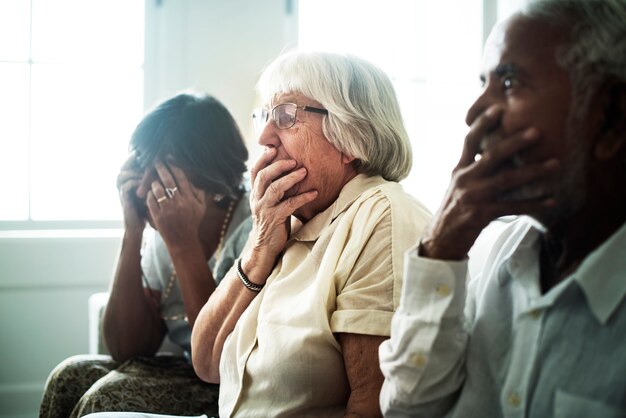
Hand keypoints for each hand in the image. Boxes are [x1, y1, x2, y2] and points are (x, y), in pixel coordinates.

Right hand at [116, 152, 146, 231]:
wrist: (137, 227)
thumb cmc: (145, 210)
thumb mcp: (150, 193)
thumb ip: (152, 181)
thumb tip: (164, 168)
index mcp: (129, 182)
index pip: (129, 165)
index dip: (134, 158)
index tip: (144, 151)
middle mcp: (123, 185)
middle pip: (123, 167)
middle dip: (131, 160)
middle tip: (140, 154)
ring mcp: (122, 192)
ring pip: (122, 174)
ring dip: (135, 171)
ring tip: (145, 169)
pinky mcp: (124, 199)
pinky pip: (126, 186)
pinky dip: (135, 181)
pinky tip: (143, 180)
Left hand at [146, 161, 206, 249]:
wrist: (182, 241)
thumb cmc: (192, 223)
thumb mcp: (201, 208)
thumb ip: (200, 193)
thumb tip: (195, 180)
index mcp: (190, 199)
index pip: (181, 178)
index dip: (174, 166)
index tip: (169, 158)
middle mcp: (179, 203)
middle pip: (168, 180)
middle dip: (161, 168)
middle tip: (156, 160)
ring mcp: (167, 209)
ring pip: (158, 189)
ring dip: (154, 181)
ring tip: (152, 178)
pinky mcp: (158, 216)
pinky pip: (150, 200)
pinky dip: (149, 194)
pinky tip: (149, 192)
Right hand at [245, 148, 317, 278]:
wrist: (265, 247)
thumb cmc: (272, 222)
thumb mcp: (270, 203)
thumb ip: (274, 188)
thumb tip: (289, 170)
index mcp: (255, 193)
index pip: (254, 171)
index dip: (263, 158)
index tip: (273, 148)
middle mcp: (257, 199)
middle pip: (263, 176)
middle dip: (279, 165)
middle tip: (294, 160)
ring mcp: (264, 209)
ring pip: (275, 188)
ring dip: (290, 178)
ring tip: (304, 172)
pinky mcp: (274, 219)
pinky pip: (289, 205)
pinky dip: (302, 198)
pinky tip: (314, 193)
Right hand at [420, 106, 559, 259]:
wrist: (441, 240)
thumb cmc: (454, 210)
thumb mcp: (459, 186)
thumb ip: (474, 169)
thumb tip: (497, 153)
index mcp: (459, 170)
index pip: (469, 142)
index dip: (482, 124)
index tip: (497, 108)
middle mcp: (464, 179)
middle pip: (491, 156)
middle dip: (515, 142)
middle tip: (537, 131)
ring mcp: (472, 197)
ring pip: (506, 180)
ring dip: (533, 172)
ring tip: (555, 164)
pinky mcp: (481, 215)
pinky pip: (512, 207)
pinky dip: (533, 204)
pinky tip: (550, 200)